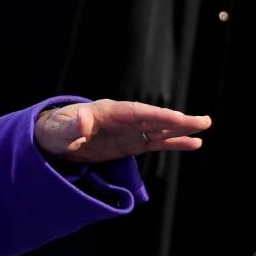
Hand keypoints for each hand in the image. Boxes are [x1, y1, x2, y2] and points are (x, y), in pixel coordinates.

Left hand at [33, 100, 209, 162]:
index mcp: (106, 111)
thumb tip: (83, 119)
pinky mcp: (128, 144)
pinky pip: (154, 143)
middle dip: (177, 120)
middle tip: (203, 121)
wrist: (51, 138)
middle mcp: (121, 119)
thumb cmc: (52, 130)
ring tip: (205, 127)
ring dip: (181, 130)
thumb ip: (71, 126)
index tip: (177, 118)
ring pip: (158, 130)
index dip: (156, 116)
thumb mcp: (57, 130)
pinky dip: (172, 143)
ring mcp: (126, 131)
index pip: (136, 113)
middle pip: (153, 118)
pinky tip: (192, 144)